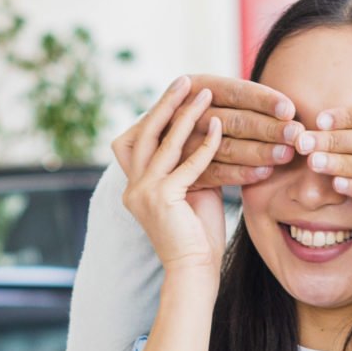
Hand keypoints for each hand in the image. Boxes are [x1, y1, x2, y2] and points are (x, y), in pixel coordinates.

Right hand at [118, 78, 227, 273]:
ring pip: (164, 142)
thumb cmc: (197, 235)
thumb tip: (205, 133)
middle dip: (166, 103)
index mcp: (135, 186)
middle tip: (185, 80)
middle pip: (146, 133)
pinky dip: (204, 143)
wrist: (193, 270)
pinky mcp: (161, 198)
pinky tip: (219, 126)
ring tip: (204, 92)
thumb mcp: (190, 191)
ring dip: (186, 115)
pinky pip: (186, 163)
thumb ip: (187, 165)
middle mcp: (133, 187)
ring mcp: (143, 192)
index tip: (177, 90)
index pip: (142, 139)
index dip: (158, 113)